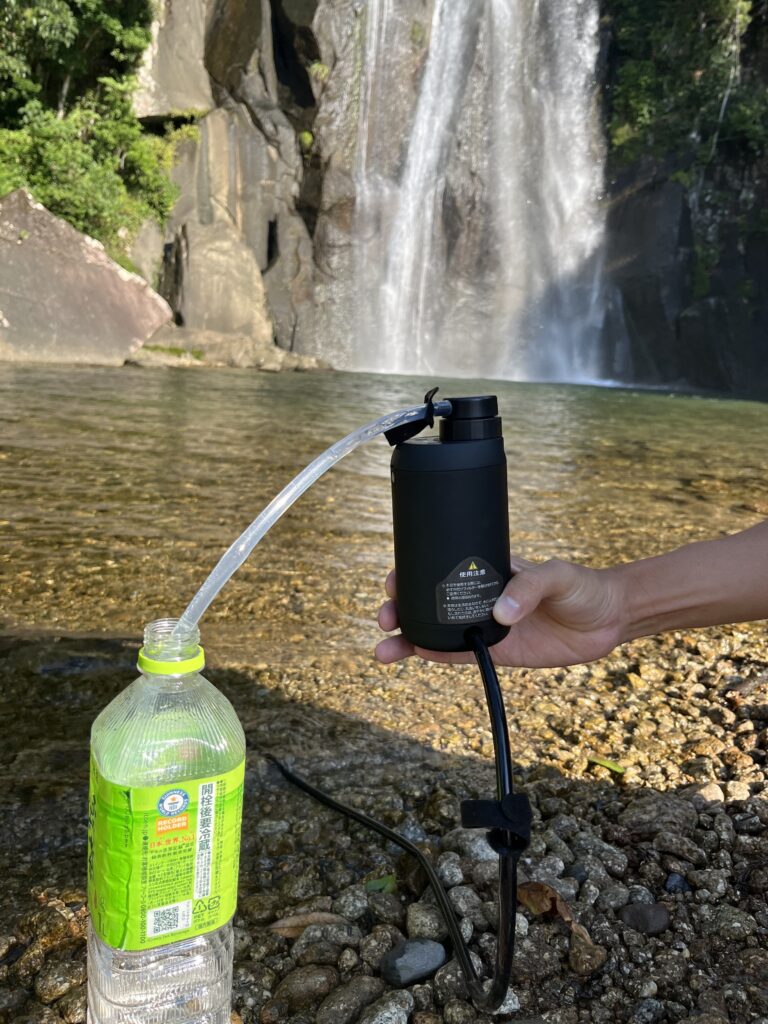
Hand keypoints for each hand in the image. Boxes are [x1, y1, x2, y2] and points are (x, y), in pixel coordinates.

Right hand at [375, 556, 627, 667]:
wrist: (609, 618)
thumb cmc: (583, 586)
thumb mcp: (557, 575)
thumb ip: (529, 588)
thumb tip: (499, 612)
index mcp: (487, 570)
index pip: (440, 568)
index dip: (411, 574)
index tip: (393, 582)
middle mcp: (480, 597)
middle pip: (428, 602)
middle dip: (399, 609)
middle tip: (385, 618)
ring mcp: (486, 625)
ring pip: (436, 631)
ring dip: (408, 638)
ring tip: (383, 651)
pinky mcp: (499, 651)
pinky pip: (460, 655)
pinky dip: (434, 656)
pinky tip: (412, 657)